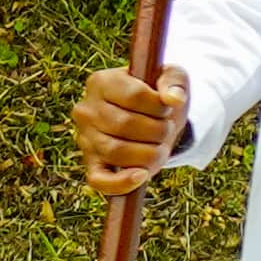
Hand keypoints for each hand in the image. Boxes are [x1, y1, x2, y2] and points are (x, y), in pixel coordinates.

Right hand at [73, 65, 182, 195]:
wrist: (153, 118)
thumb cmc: (159, 96)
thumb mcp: (172, 78)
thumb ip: (175, 82)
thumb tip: (174, 99)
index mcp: (101, 82)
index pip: (134, 96)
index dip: (160, 105)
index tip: (167, 106)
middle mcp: (86, 110)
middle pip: (125, 125)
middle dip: (158, 129)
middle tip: (165, 127)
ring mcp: (85, 138)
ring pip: (116, 151)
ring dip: (150, 152)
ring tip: (158, 144)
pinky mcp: (91, 163)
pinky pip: (98, 180)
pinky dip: (121, 183)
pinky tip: (141, 176)